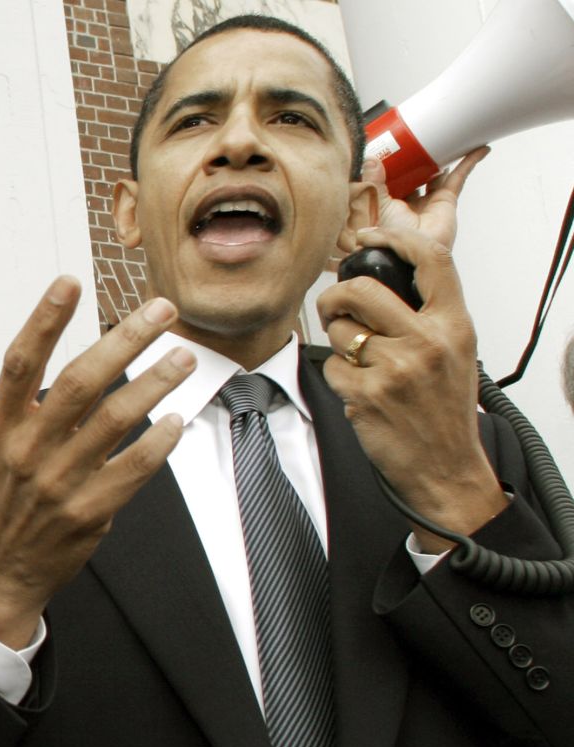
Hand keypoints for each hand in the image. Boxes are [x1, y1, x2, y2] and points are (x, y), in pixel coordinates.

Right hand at [0, 279, 193, 647]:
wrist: (1, 570)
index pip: (19, 363)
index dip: (44, 321)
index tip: (70, 283)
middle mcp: (28, 450)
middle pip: (78, 384)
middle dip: (123, 342)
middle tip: (160, 310)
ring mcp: (59, 482)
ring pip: (114, 423)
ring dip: (154, 385)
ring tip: (182, 355)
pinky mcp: (89, 511)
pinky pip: (131, 471)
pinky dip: (157, 444)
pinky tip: (178, 418)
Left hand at [318, 226, 506, 550]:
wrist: (445, 467)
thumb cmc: (444, 409)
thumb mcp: (455, 351)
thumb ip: (429, 312)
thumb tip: (388, 272)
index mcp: (454, 324)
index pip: (431, 260)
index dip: (395, 239)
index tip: (370, 238)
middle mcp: (428, 341)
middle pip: (363, 289)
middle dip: (336, 296)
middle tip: (335, 309)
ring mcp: (397, 368)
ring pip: (341, 330)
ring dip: (339, 343)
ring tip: (360, 362)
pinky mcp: (367, 394)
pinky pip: (333, 366)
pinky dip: (338, 376)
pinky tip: (360, 391)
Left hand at [363, 146, 487, 250]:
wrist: (407, 252)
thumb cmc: (387, 235)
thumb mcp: (375, 203)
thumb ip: (373, 181)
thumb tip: (371, 158)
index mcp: (388, 200)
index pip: (391, 176)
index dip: (392, 161)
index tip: (392, 142)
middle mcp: (409, 200)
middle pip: (416, 172)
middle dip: (419, 156)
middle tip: (422, 135)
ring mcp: (429, 200)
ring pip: (439, 172)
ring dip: (446, 156)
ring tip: (451, 136)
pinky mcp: (446, 201)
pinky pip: (460, 177)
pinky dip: (469, 163)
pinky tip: (479, 148)